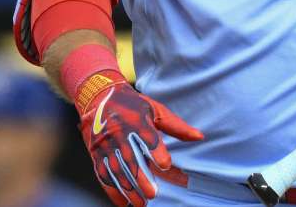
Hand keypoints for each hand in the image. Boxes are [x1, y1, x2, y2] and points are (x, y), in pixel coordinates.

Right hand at [76, 71, 203, 206]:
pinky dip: (112, 190)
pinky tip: (123, 202)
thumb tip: (199, 137)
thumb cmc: (132, 105)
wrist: (98, 98)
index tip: (165, 165)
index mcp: (136, 119)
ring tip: (141, 202)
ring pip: (115, 170)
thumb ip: (176, 126)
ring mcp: (105, 144)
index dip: (156, 151)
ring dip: (127, 189)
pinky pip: (102, 174)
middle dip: (140, 177)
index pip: (147, 136)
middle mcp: (119, 132)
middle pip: (129, 157)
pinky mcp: (96, 153)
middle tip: (153, 193)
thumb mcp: (155, 109)